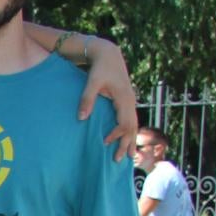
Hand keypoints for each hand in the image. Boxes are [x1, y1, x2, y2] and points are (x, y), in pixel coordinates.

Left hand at [80, 39, 138, 160]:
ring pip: (134, 125)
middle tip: (119, 160)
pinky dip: (129, 132)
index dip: (117, 134)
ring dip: (130, 140)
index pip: (125, 123)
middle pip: (132, 127)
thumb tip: (81, 118)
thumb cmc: (99, 68)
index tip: (105, 142)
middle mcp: (131, 101)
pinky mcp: (127, 101)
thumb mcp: (91, 82)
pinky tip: (125, 141)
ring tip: (128, 156)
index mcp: (124, 98)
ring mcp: (130, 101)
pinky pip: (130, 120)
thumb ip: (86, 99)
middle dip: (127, 144)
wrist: (108, 54)